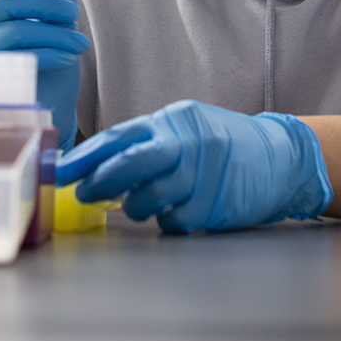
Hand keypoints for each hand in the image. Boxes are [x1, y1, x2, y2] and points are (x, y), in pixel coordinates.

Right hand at [0, 0, 88, 151]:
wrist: (41, 100)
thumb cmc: (45, 53)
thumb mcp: (49, 22)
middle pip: (7, 2)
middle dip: (47, 4)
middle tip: (74, 13)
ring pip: (18, 31)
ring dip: (58, 34)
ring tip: (81, 43)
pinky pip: (24, 59)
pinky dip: (53, 54)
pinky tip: (69, 57)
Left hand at [55, 99, 333, 232]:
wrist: (281, 156)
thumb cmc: (227, 142)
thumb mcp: (189, 127)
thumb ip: (151, 140)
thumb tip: (100, 163)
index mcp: (176, 120)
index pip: (121, 136)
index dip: (86, 155)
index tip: (60, 170)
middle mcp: (189, 143)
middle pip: (131, 163)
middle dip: (100, 181)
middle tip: (84, 192)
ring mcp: (202, 175)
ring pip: (147, 199)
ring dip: (137, 206)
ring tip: (145, 200)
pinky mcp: (213, 205)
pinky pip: (172, 221)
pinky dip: (168, 218)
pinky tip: (180, 207)